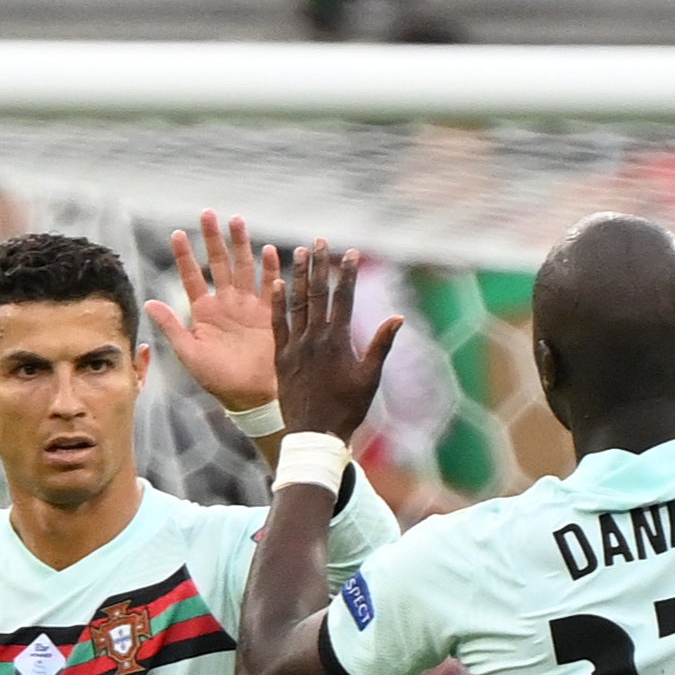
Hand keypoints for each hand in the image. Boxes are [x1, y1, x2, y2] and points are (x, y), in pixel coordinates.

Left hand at [145, 211, 282, 414]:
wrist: (254, 396)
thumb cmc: (220, 380)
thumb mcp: (190, 355)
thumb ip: (172, 327)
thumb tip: (148, 303)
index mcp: (205, 312)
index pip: (192, 277)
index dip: (185, 256)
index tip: (177, 233)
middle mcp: (226, 304)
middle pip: (219, 263)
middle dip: (214, 239)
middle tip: (208, 213)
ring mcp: (249, 306)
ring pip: (244, 268)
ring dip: (241, 244)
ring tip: (236, 220)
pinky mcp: (270, 314)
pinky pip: (269, 286)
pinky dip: (270, 268)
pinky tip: (268, 250)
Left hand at [270, 242, 401, 441]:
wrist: (314, 433)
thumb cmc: (348, 409)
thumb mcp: (369, 378)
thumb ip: (381, 345)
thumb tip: (398, 318)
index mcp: (338, 341)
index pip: (343, 299)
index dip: (347, 274)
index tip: (350, 253)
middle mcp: (315, 338)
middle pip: (317, 294)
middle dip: (320, 266)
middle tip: (319, 241)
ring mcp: (296, 346)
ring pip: (296, 303)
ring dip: (299, 276)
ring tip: (300, 253)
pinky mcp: (281, 357)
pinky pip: (278, 324)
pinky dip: (278, 303)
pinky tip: (276, 284)